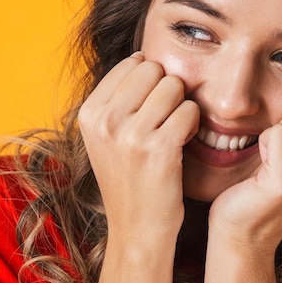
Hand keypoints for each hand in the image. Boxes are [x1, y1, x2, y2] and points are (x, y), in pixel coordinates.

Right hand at [77, 52, 199, 243]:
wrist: (137, 227)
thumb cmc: (128, 177)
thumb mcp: (106, 136)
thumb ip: (117, 97)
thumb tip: (143, 55)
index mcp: (89, 113)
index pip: (132, 62)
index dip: (149, 82)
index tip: (148, 109)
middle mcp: (106, 120)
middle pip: (154, 68)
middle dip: (166, 89)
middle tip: (162, 119)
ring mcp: (130, 134)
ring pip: (174, 86)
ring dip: (180, 106)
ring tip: (170, 132)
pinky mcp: (159, 149)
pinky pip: (189, 111)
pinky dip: (191, 125)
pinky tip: (180, 144)